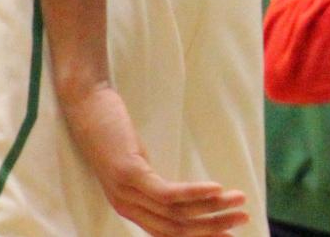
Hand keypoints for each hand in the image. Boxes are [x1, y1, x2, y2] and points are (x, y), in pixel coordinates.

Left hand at [61, 82, 248, 234]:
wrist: (85, 107)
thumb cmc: (112, 132)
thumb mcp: (135, 162)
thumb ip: (152, 180)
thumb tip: (181, 187)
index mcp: (131, 207)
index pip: (169, 233)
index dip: (201, 236)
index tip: (229, 233)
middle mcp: (127, 206)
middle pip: (176, 229)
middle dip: (213, 228)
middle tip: (244, 220)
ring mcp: (127, 191)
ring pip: (175, 214)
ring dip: (213, 211)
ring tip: (241, 202)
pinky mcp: (130, 173)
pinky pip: (167, 192)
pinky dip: (195, 194)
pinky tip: (218, 188)